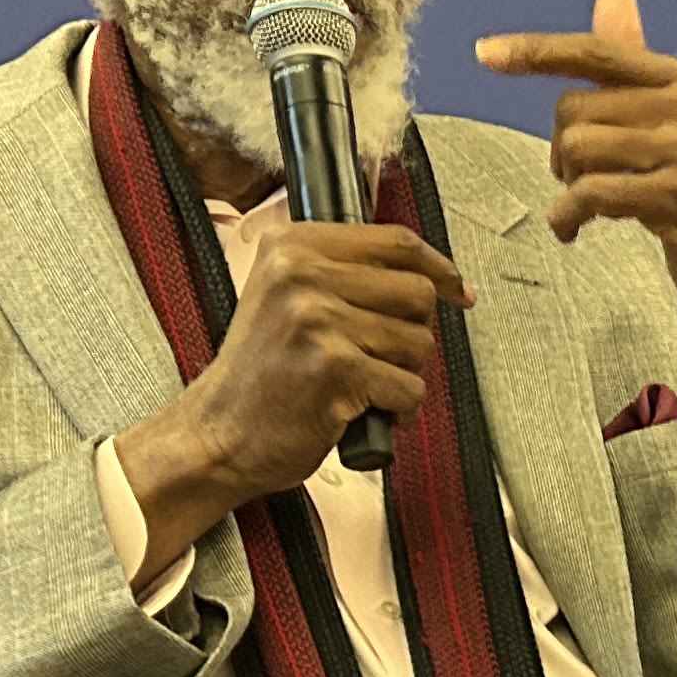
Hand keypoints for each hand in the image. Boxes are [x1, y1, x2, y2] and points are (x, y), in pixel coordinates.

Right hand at [112, 220, 470, 571]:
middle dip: (413, 332)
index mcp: (293, 247)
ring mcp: (318, 320)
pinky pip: (409, 387)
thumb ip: (344, 275)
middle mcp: (302, 274)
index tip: (457, 289)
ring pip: (419, 342)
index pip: (396, 242)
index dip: (439, 268)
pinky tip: (366, 411)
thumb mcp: (285, 299)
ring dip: (403, 374)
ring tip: (362, 385)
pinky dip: (399, 410)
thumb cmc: (259, 377)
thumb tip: (432, 278)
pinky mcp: (335, 368)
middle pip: (417, 292)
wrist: (218, 434)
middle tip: (380, 356)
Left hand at [476, 0, 676, 435]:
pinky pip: (592, 192)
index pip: (597, 52)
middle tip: (576, 180)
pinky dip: (569, 216)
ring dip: (566, 185)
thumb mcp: (675, 126)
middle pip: (575, 108)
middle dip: (561, 149)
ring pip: (578, 148)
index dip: (537, 51)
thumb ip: (637, 65)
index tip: (485, 54)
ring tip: (581, 207)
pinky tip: (573, 230)